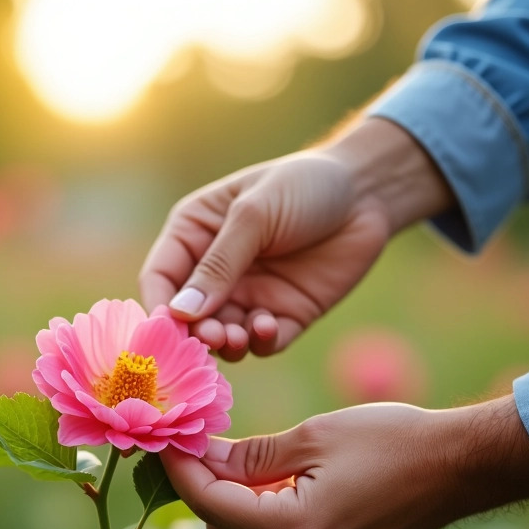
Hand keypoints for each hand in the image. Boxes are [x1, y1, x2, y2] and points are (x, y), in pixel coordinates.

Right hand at [139, 117, 453, 360]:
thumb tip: (181, 314)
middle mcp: (216, 271)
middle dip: (196, 333)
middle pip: (190, 317)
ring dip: (226, 343)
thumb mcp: (255, 214)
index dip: (160, 306)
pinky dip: (261, 342)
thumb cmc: (303, 185)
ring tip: (237, 336)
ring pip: (224, 336)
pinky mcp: (285, 314)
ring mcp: (251, 295)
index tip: (167, 329)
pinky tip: (269, 327)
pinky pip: (263, 342)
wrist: (368, 192)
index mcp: (195, 234)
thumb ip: (218, 264)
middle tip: (212, 336)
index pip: (161, 279)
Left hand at [160, 397, 528, 528]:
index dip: (181, 469)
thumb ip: (250, 455)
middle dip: (199, 483)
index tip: (164, 435)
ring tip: (221, 449)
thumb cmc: (394, 441)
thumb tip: (200, 453)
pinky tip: (258, 472)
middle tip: (189, 438)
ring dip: (227, 496)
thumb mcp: (313, 437)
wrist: (463, 467)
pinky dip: (258, 507)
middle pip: (222, 526)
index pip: (211, 505)